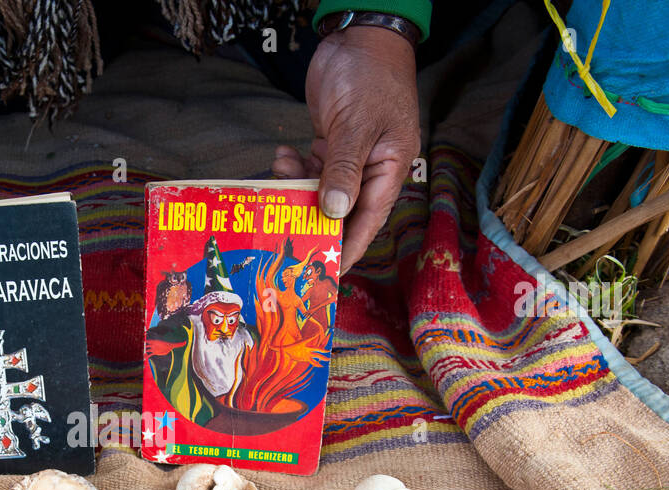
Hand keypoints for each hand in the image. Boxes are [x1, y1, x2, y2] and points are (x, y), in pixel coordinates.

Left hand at [273, 26, 418, 272]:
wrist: (359, 37)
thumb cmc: (370, 77)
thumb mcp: (357, 125)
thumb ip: (344, 168)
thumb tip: (333, 211)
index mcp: (389, 170)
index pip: (367, 222)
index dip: (345, 248)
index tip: (324, 274)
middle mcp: (370, 170)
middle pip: (340, 212)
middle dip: (311, 222)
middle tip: (282, 237)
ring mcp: (349, 158)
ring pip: (319, 192)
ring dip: (296, 190)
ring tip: (279, 178)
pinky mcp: (330, 144)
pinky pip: (310, 170)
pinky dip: (294, 168)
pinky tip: (283, 155)